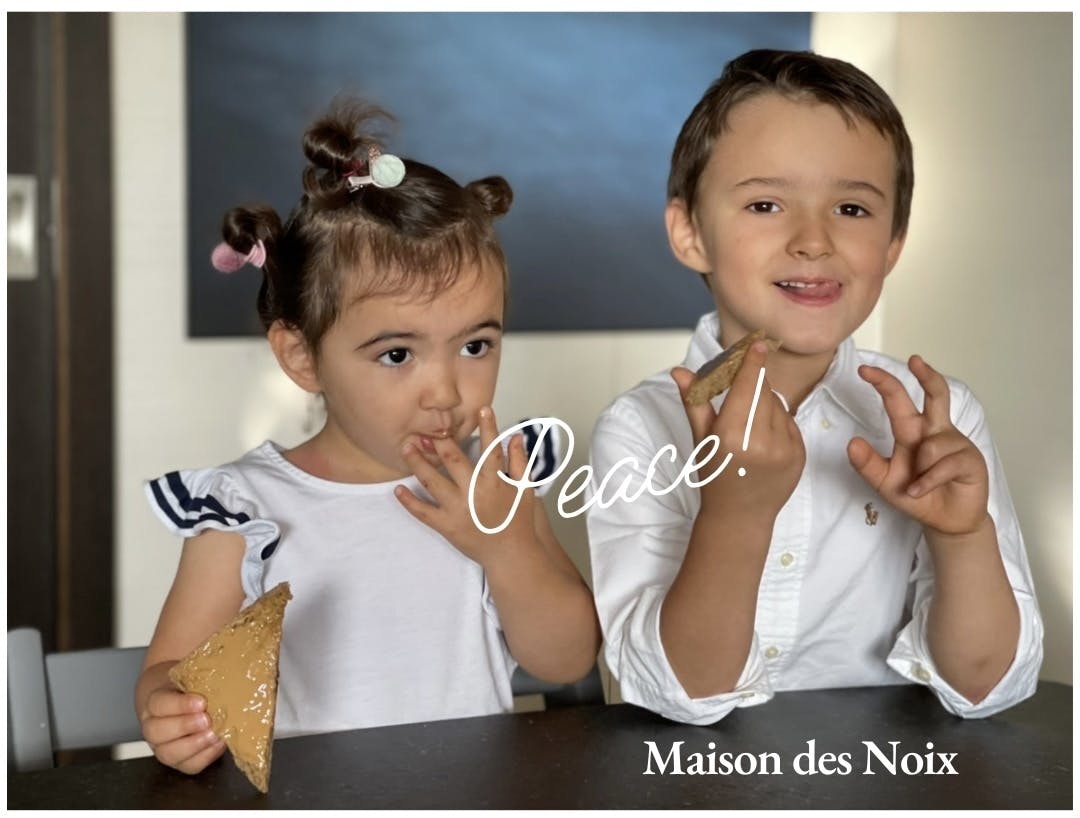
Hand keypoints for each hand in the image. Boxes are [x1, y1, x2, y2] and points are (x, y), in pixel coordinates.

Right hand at [139, 684, 225, 773]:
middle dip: (185, 726)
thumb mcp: (191, 677)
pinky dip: (205, 756)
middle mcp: (153, 728)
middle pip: (158, 732)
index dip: (180, 705)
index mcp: (154, 703)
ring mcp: (164, 748)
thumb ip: (201, 679)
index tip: (201, 702)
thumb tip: (223, 677)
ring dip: (194, 745)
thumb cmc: (189, 687)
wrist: (183, 701)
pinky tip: (219, 743)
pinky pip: (189, 765)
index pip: (159, 704)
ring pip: (169, 753)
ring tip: (214, 734)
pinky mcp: (180, 761)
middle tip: (207, 719)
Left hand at [395, 406, 536, 565]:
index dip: (488, 427)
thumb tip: (516, 436)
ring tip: (406, 447)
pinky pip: (424, 512)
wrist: (511, 555)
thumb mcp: (525, 489)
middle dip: (439, 441)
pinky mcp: (447, 526)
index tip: (482, 408)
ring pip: (433, 482)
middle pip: (453, 461)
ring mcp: (458, 510)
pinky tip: (397, 489)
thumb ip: (520, 462)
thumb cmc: (518, 521)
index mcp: (495, 483)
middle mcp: (474, 493)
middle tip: (426, 426)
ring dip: (418, 463)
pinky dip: (409, 502)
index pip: (491, 449)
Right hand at [671, 341, 804, 518]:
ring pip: (779, 406)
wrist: (740, 516)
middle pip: (764, 391)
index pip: (748, 386)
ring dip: (766, 405)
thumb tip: (679, 371)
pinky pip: (791, 423)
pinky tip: (764, 440)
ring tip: (749, 427)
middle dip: (754, 384)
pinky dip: (778, 423)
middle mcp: (760, 442)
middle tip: (742, 388)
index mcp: (731, 436)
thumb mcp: (701, 439)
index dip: (754, 362)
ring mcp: (784, 450)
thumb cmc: (715, 477)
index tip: (759, 343)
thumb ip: (694, 401)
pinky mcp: (800, 456)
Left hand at [847, 355, 989, 536]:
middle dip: (927, 376)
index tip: (865, 370)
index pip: (899, 401)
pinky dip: (928, 481)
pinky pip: (944, 465)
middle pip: (936, 395)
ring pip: (931, 445)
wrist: (946, 521)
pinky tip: (920, 491)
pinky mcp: (971, 460)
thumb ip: (867, 465)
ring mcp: (956, 444)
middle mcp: (936, 431)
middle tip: (914, 360)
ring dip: (919, 468)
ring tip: (917, 485)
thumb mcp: (884, 482)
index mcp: (913, 431)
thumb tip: (852, 443)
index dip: (884, 384)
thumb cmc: (916, 495)